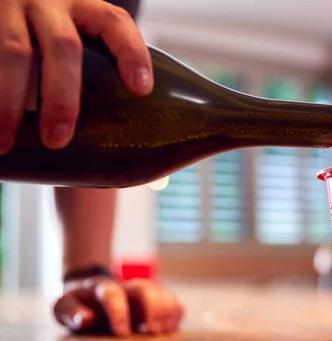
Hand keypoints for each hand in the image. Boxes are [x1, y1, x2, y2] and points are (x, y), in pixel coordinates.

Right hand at [0, 0, 152, 152]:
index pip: (115, 23)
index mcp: (86, 7)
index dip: (131, 53)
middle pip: (64, 46)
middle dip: (61, 96)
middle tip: (56, 140)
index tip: (141, 89)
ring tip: (3, 142)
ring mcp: (13, 7)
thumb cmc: (47, 32)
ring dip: (9, 101)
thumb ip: (91, 73)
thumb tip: (111, 158)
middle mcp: (51, 2)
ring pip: (14, 51)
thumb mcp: (72, 34)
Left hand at [53, 277, 183, 335]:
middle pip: (145, 288)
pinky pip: (172, 300)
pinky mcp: (155, 299)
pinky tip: (171, 328)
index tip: (122, 334)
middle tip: (153, 331)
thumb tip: (84, 320)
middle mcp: (126, 286)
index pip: (113, 294)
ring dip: (167, 310)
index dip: (119, 313)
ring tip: (163, 331)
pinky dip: (176, 312)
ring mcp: (143, 291)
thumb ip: (70, 312)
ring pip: (161, 291)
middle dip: (153, 308)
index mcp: (101, 288)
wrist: (90, 292)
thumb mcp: (63, 307)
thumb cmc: (78, 304)